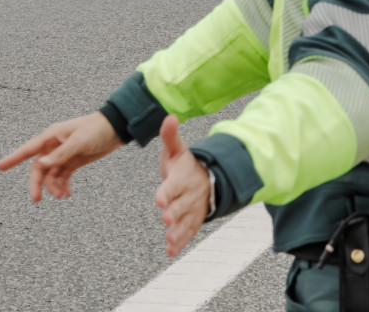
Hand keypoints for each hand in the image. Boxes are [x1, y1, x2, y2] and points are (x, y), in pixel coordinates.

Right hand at [0, 111, 122, 201]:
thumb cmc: (96, 129)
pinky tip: (67, 194)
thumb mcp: (79, 141)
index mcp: (52, 136)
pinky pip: (62, 176)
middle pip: (39, 168)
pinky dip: (63, 186)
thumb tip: (42, 164)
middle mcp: (54, 146)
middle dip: (37, 183)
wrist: (116, 128)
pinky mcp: (73, 161)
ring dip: (53, 186)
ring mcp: (63, 155)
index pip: (28, 150)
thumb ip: (61, 153)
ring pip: (50, 174)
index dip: (12, 158)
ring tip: (62, 195)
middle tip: (37, 199)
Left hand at [154, 115, 210, 256]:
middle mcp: (190, 194)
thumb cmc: (186, 164)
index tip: (160, 198)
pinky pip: (189, 232)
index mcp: (183, 177)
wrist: (207, 177)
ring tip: (170, 240)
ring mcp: (193, 209)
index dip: (168, 191)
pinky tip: (171, 251)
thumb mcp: (177, 148)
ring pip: (186, 221)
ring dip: (178, 231)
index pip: (175, 184)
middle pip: (182, 205)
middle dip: (174, 212)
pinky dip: (181, 242)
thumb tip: (169, 117)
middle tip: (166, 218)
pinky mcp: (194, 220)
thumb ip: (170, 135)